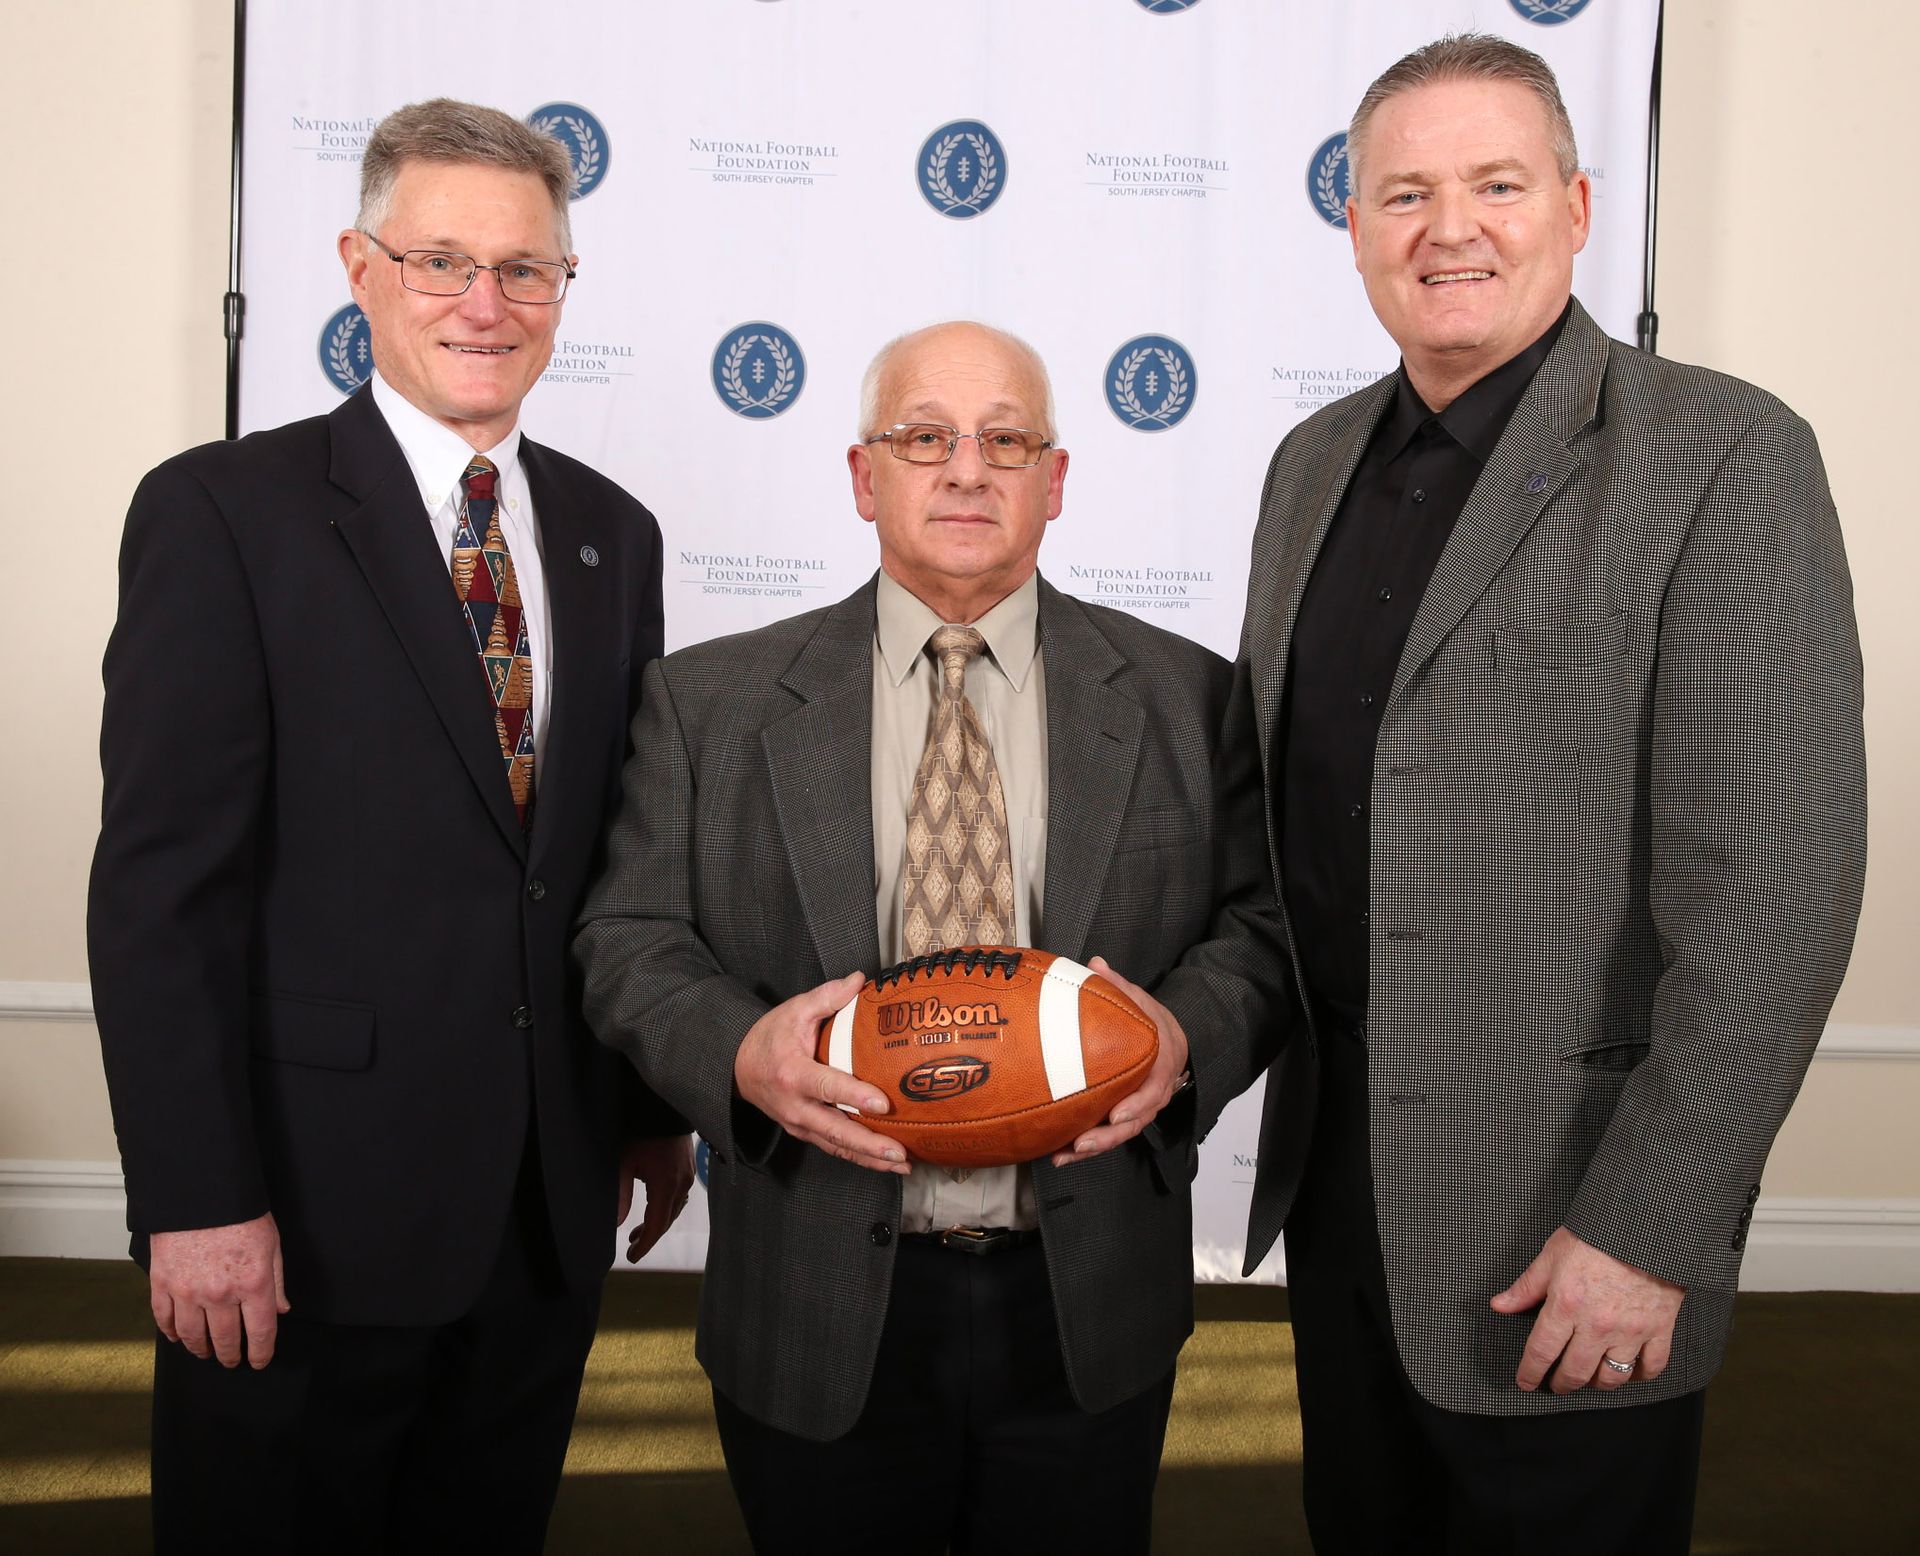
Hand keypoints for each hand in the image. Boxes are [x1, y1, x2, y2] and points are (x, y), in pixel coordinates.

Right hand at [148, 1211, 288, 1368]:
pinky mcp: (162, 1283)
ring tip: (207, 1353)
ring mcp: (187, 1291)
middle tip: (232, 1361)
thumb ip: (277, 1281)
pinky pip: (164, 1318)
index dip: (261, 1352)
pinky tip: (178, 1337)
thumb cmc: (241, 1214)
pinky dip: (171, 1333)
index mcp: (253, 1284)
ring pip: (193, 1335)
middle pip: (226, 1339)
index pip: (260, 1331)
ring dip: (201, 1349)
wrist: (201, 1192)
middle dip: (231, 1355)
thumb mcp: (272, 1244)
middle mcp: (220, 1294)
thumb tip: (281, 1310)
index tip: (260, 1361)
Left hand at [617, 1134, 696, 1263]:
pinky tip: (654, 1209)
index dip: (645, 1245)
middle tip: (631, 1248)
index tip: (632, 1256)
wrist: (662, 1109)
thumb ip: (620, 1194)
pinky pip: (679, 1197)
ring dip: (657, 1223)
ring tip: (637, 1233)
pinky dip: (666, 1209)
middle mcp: (681, 1184)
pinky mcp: (689, 1169)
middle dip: (649, 1237)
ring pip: (674, 1210)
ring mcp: (688, 1176)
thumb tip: (615, 1224)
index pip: (657, 1225)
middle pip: (667, 1220)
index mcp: (666, 1185)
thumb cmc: (641, 1134)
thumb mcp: (624, 1163)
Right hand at [733, 972, 909, 1173]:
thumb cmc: (770, 1037)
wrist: (737, 1067)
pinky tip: (884, 1162)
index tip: (882, 1104)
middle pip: (835, 1130)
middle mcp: (795, 1105)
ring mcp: (798, 1123)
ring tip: (902, 1165)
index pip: (826, 1086)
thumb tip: (859, 980)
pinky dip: (859, 1158)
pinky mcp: (803, 1132)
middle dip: (869, 1144)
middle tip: (900, 1152)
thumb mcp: (794, 1010)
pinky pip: (833, 1148)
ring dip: (869, 1158)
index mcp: (793, 1073)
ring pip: (836, 1146)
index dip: (854, 1096)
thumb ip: (827, 997)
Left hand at [1050, 956, 1190, 1166]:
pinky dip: (1086, 1147)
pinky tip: (1060, 1153)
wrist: (1173, 1042)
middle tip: (1081, 1142)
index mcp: (1160, 1067)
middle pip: (1134, 1123)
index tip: (1116, 1114)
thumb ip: (1119, 986)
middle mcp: (1153, 1094)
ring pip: (1120, 1135)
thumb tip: (1095, 964)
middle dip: (1107, 1137)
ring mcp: (1140, 1109)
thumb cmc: (1154, 1025)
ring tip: (1064, 1155)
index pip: (1152, 1091)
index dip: (1136, 1105)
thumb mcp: (1141, 1001)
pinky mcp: (1125, 1117)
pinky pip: (1108, 1135)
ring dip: (1093, 1148)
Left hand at [1491, 1226, 1685, 1393]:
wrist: (1644, 1227)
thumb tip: (1499, 1305)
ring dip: (1597, 1384)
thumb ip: (1526, 1287)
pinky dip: (1639, 1377)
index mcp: (1566, 1306)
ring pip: (1612, 1378)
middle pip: (1575, 1372)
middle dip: (1561, 1384)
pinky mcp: (1659, 1329)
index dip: (1529, 1373)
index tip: (1525, 1382)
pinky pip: (1651, 1368)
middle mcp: (1597, 1325)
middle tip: (1556, 1384)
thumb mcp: (1551, 1256)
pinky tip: (1628, 1373)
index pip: (1541, 1352)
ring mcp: (1631, 1331)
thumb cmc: (1595, 1237)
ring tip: (1589, 1378)